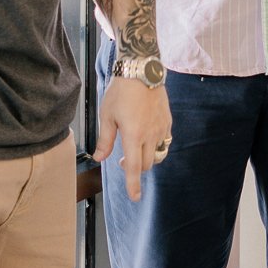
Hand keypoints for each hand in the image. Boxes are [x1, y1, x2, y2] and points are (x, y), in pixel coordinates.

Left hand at [95, 77, 173, 201]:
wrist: (142, 70)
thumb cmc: (121, 92)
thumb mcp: (107, 115)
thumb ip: (105, 139)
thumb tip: (100, 157)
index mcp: (133, 135)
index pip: (134, 167)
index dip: (133, 185)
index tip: (135, 197)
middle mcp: (150, 135)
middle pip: (146, 164)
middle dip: (136, 168)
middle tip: (123, 160)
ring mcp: (161, 128)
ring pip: (157, 153)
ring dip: (146, 157)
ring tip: (135, 148)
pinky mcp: (167, 120)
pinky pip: (164, 140)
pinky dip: (155, 144)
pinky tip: (146, 135)